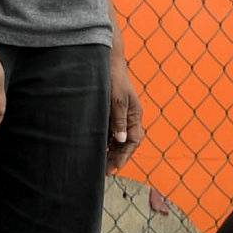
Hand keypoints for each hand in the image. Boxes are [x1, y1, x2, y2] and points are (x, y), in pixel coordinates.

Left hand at [107, 57, 141, 172]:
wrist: (106, 61)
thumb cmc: (112, 78)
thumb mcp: (116, 99)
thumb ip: (118, 119)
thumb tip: (122, 140)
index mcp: (134, 114)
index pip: (133, 140)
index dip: (124, 155)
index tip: (114, 167)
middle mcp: (129, 116)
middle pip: (127, 143)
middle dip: (118, 157)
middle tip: (106, 171)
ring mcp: (120, 115)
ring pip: (119, 139)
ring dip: (112, 151)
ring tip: (100, 164)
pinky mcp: (111, 112)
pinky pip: (111, 132)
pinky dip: (106, 142)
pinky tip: (97, 149)